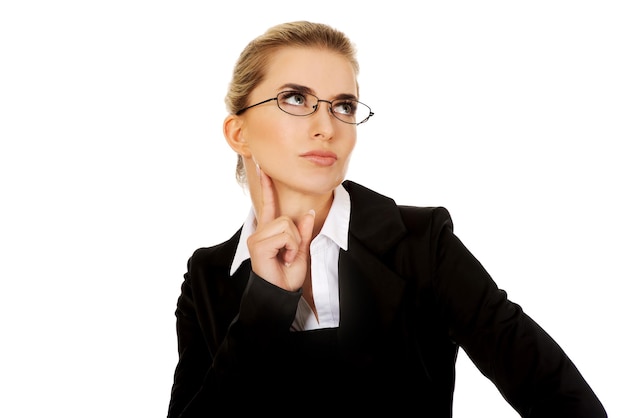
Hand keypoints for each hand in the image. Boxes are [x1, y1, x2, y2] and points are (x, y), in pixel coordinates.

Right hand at [247, 169, 314, 290]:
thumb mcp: (301, 250)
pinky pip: (284, 235)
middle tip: (290, 254)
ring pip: (286, 225)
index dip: (267, 186)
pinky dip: (291, 248)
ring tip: (287, 258)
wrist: (281, 294)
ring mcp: (257, 238)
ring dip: (294, 243)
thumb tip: (309, 213)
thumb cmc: (288, 276)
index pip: (268, 204)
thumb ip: (303, 231)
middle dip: (296, 236)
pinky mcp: (258, 245)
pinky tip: (284, 259)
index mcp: (268, 231)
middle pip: (286, 218)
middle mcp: (260, 232)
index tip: (262, 167)